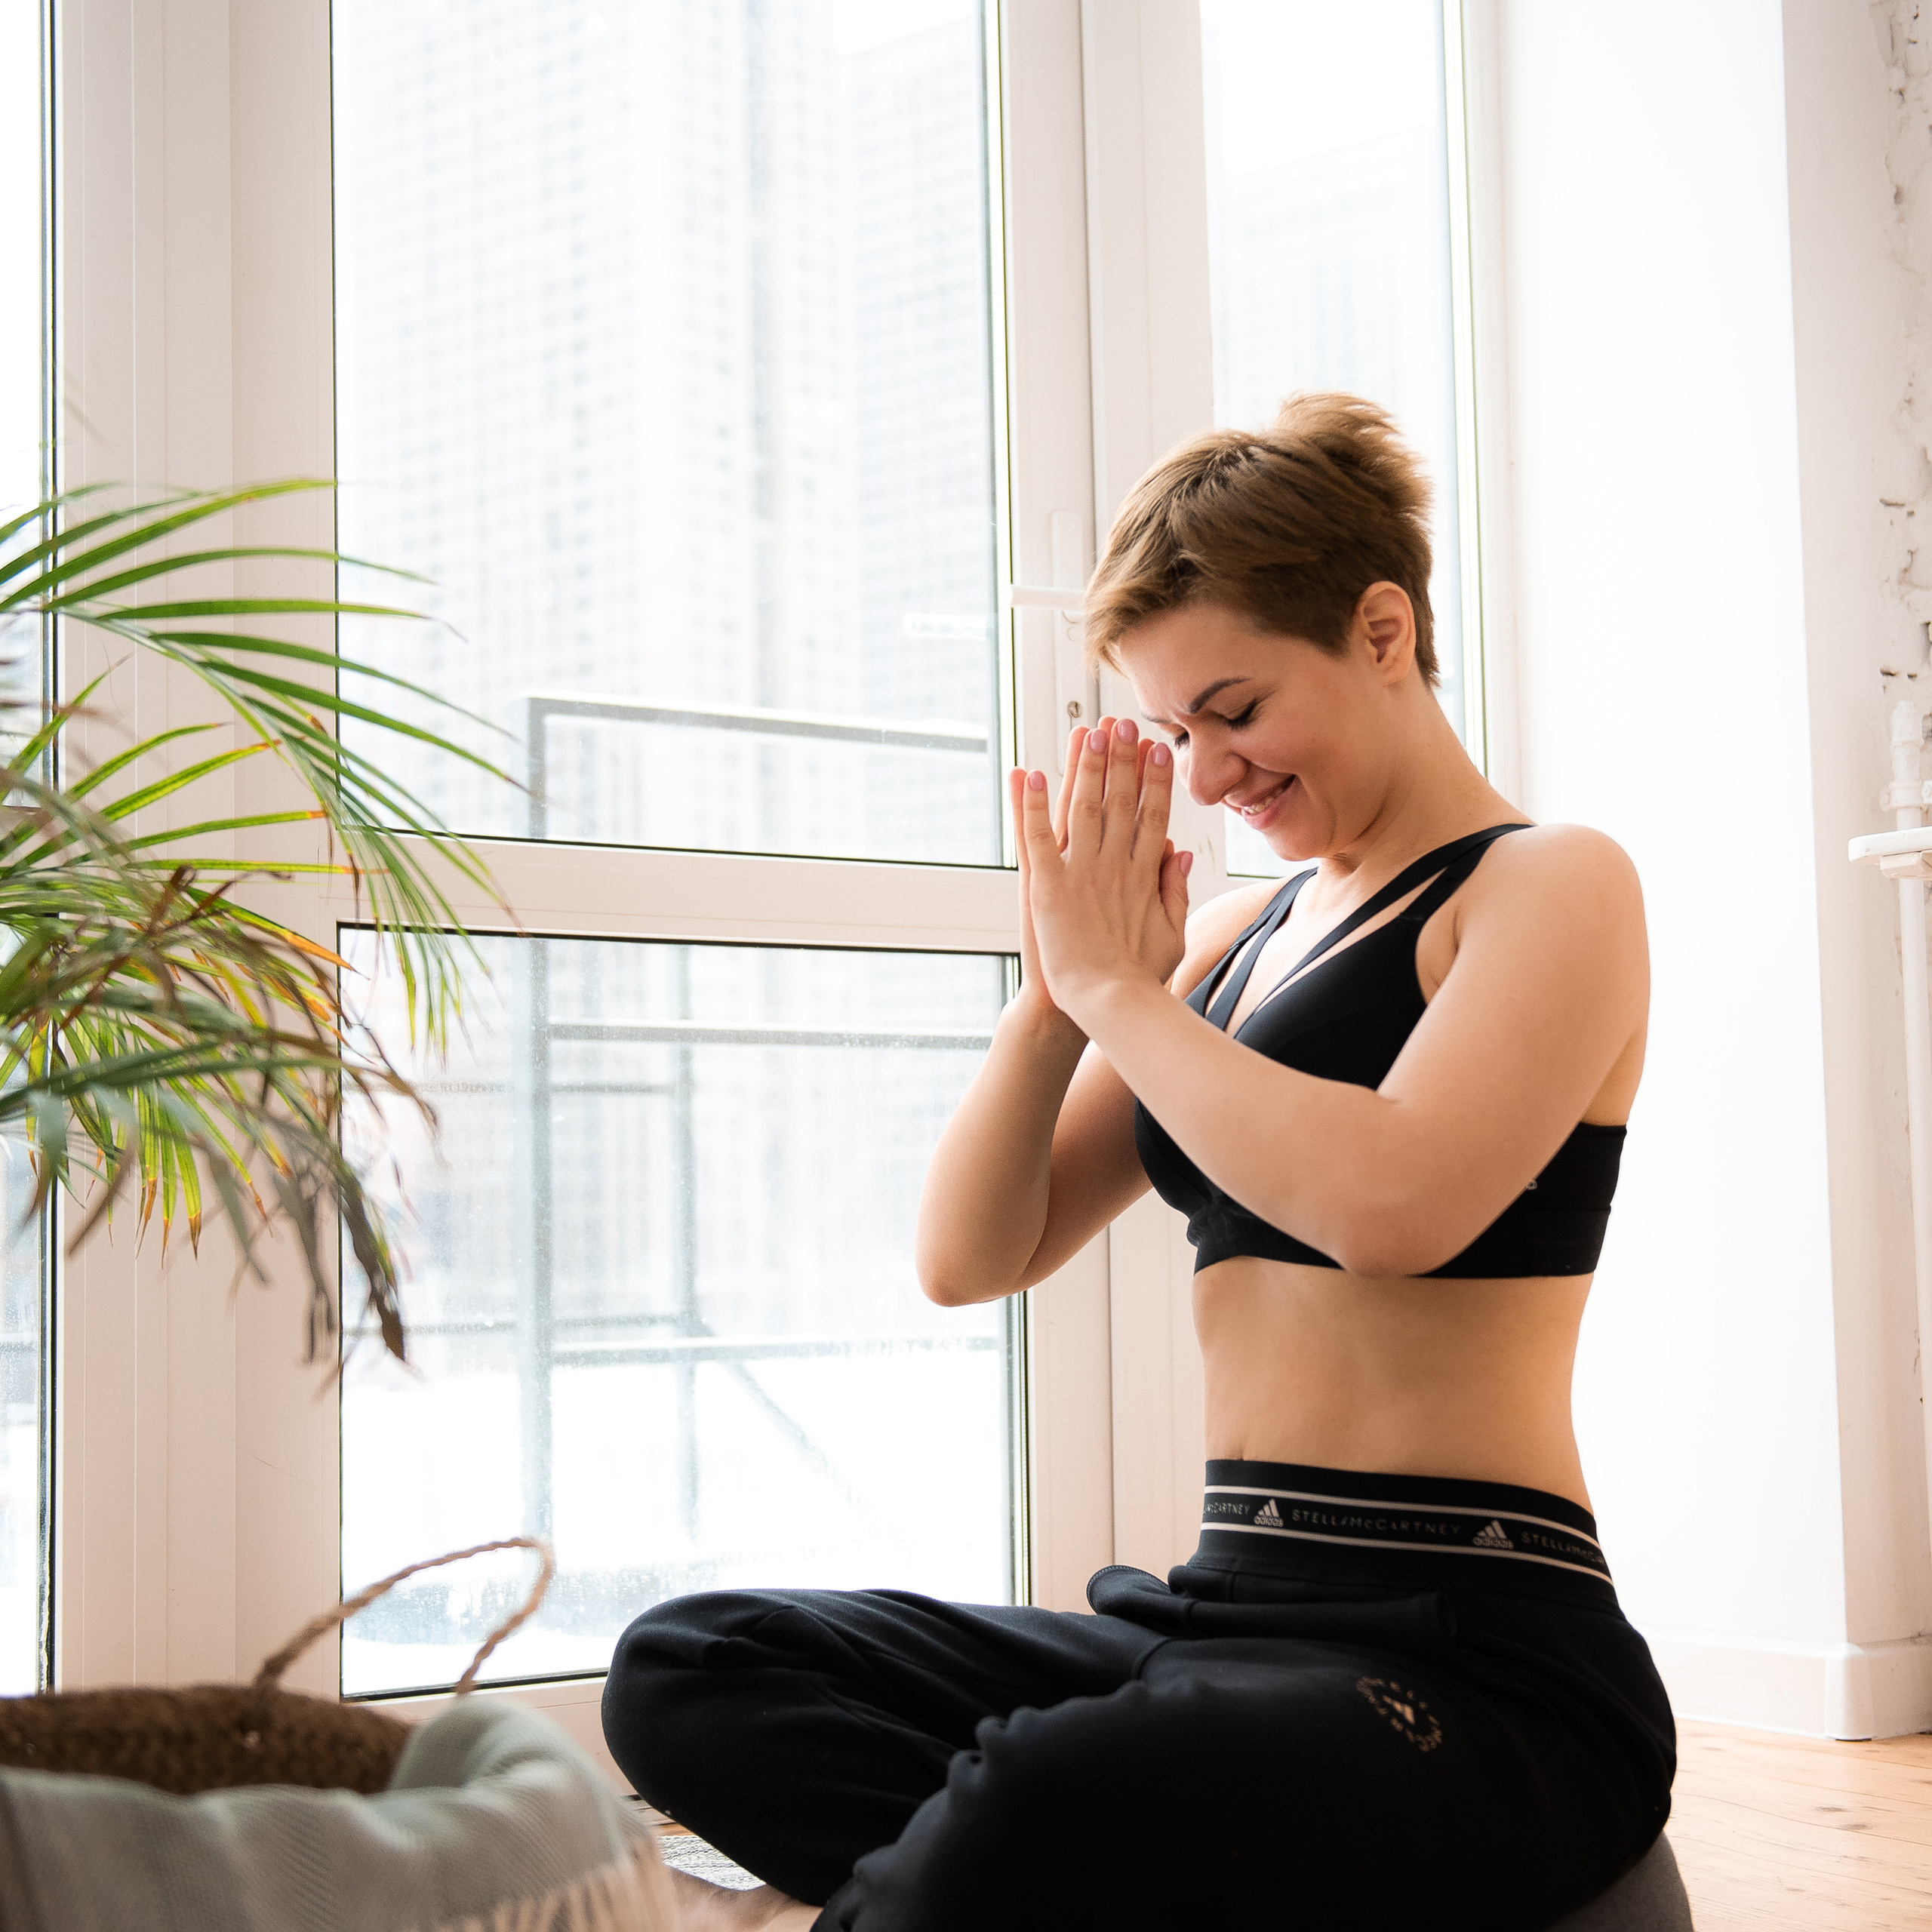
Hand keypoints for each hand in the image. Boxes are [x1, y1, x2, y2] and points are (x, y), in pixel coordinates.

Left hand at [1016, 716, 1191, 1024]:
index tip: (1157, 748)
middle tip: (1120, 723)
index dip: (1154, 779)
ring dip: (1083, 767)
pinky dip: (1031, 805)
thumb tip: (1181, 852)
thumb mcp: (1172, 933)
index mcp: (1144, 876)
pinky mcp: (1047, 888)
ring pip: (1082, 808)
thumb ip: (1176, 890)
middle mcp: (1114, 866)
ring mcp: (1080, 874)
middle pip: (1120, 800)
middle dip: (1121, 759)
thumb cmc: (1139, 979)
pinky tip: (1028, 774)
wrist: (1108, 1005)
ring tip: (1086, 732)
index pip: (1153, 814)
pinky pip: (1036, 837)